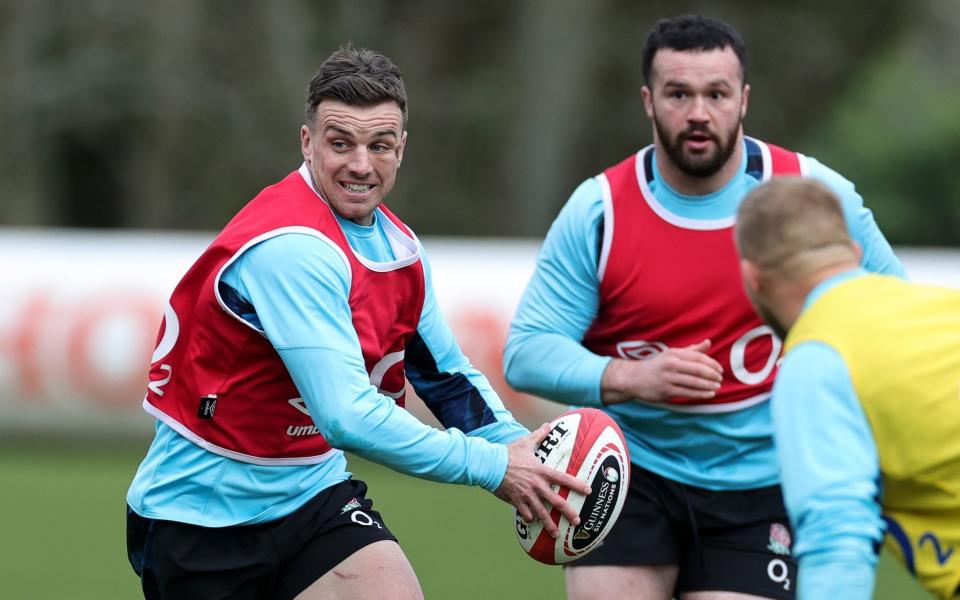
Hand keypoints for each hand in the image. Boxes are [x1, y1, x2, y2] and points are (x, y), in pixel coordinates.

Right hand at [493, 423, 591, 537]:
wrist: (490, 464)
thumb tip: (548, 425)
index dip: (577, 485)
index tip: (588, 491)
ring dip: (549, 524)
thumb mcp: (525, 442)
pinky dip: (529, 518)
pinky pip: (525, 513)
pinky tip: (532, 522)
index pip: (564, 479)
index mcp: (541, 470)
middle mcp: (537, 485)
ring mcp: (526, 494)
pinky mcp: (516, 500)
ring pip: (541, 512)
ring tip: (556, 534)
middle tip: (577, 521)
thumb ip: (539, 435)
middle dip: (568, 512)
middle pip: (556, 501)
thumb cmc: (508, 453)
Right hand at [601, 339, 722, 404]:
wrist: (634, 378)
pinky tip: (709, 394)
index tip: (720, 370)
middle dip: (712, 375)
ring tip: (717, 387)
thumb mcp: (672, 354)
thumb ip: (691, 350)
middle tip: (720, 379)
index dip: (712, 364)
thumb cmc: (657, 365)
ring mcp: (668, 378)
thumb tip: (708, 342)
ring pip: (694, 382)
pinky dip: (701, 394)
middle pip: (698, 370)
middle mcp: (671, 365)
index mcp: (674, 354)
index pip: (698, 357)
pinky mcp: (666, 391)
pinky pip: (688, 393)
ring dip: (708, 386)